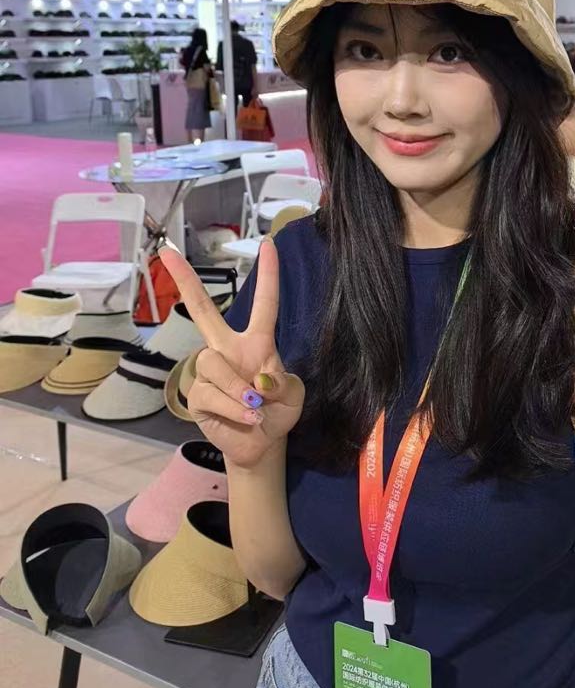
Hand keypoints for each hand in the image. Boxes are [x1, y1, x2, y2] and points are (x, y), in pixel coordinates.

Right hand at [160, 240, 304, 469]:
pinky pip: (209, 394)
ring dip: (237, 390)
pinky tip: (246, 418)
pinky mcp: (197, 395)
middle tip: (167, 254)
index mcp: (257, 341)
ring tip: (255, 409)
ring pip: (213, 364)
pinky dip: (232, 408)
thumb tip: (258, 382)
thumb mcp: (294, 396)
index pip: (264, 303)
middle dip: (185, 281)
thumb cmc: (278, 411)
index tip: (268, 243)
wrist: (262, 444)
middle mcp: (228, 348)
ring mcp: (210, 371)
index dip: (268, 274)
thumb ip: (283, 385)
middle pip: (203, 310)